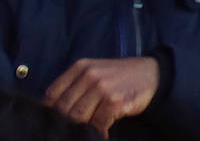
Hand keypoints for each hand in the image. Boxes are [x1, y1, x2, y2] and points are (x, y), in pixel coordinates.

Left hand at [44, 56, 158, 137]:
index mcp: (79, 67)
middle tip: (71, 129)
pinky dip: (99, 131)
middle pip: (65, 107)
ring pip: (79, 116)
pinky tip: (103, 132)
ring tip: (87, 131)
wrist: (149, 74)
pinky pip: (98, 123)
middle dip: (67, 121)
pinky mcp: (115, 101)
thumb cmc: (118, 76)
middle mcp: (88, 75)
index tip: (53, 120)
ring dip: (82, 127)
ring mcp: (102, 88)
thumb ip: (76, 85)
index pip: (53, 92)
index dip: (50, 110)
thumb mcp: (93, 71)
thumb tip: (54, 107)